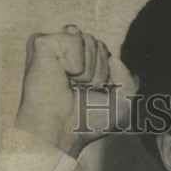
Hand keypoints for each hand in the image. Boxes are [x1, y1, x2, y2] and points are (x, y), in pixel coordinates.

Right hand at [13, 25, 137, 157]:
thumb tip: (114, 59)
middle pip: (100, 45)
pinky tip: (61, 75)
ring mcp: (51, 44)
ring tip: (70, 85)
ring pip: (89, 40)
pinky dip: (76, 63)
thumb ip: (129, 81)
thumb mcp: (121, 103)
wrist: (62, 131)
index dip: (107, 75)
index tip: (91, 94)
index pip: (106, 51)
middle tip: (79, 91)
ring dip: (88, 71)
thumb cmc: (87, 121)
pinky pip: (75, 38)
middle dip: (99, 72)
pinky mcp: (40, 42)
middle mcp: (63, 50)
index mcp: (77, 60)